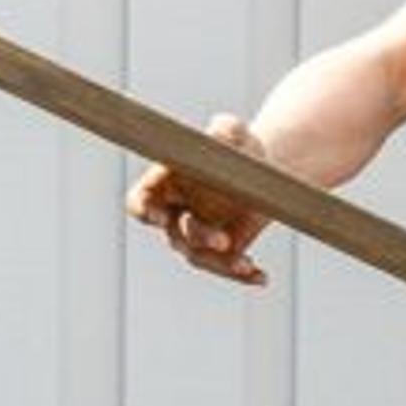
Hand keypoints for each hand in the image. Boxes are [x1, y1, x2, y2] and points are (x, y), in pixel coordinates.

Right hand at [126, 114, 277, 285]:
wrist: (264, 171)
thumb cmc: (237, 147)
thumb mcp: (234, 133)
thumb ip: (225, 129)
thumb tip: (223, 129)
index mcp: (166, 183)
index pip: (140, 200)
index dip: (143, 209)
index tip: (157, 216)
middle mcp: (176, 213)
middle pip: (175, 233)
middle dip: (197, 238)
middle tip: (223, 240)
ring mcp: (198, 234)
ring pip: (199, 256)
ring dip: (220, 263)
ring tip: (246, 265)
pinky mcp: (222, 250)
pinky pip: (226, 267)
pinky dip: (242, 274)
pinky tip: (260, 276)